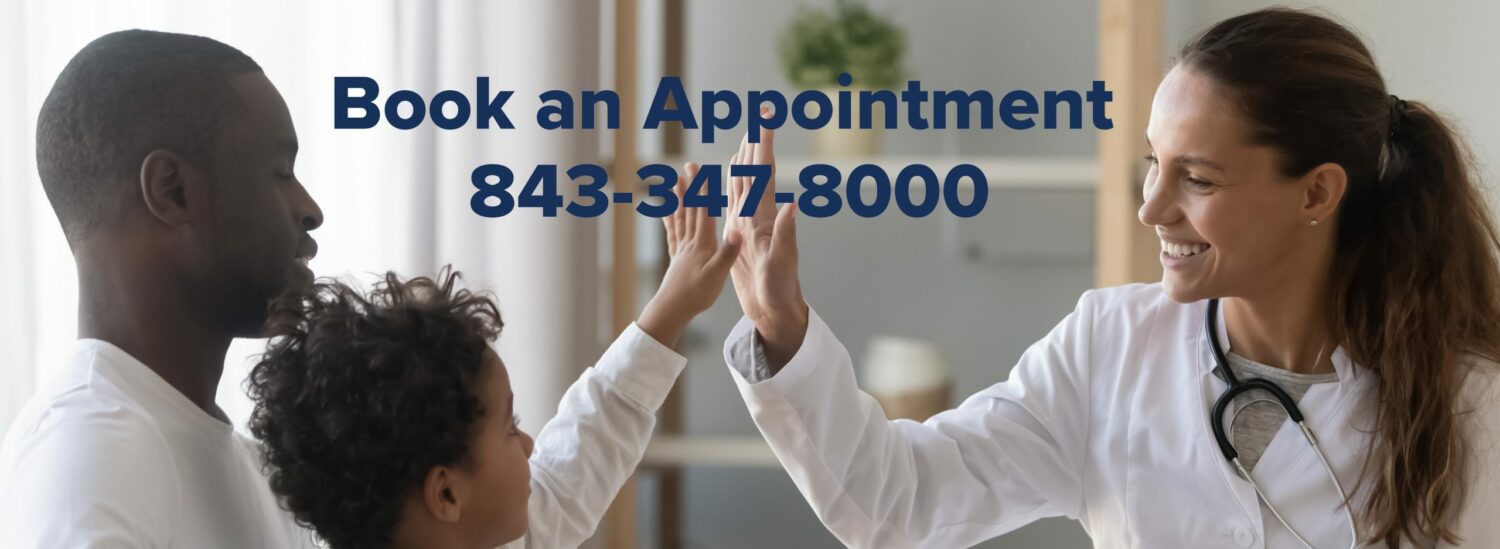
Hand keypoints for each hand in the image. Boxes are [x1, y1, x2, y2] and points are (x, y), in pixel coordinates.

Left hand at [637, 163, 743, 347]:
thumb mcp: (717, 275)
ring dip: (678, 197)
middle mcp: (690, 242)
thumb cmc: (697, 295)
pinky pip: (672, 232)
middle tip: (688, 166)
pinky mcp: (676, 257)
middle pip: (690, 209)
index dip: (703, 190)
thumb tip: (738, 232)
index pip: (703, 211)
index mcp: (702, 243)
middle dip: (691, 186)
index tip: (702, 171)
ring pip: (680, 217)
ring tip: (675, 181)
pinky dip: (669, 218)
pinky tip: (666, 210)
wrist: (673, 309)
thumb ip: (727, 253)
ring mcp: (681, 248)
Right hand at [724, 109, 807, 369]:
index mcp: (766, 218)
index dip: (764, 147)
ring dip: (746, 162)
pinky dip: (732, 185)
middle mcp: (760, 216)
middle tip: (759, 118)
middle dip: (757, 145)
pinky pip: (734, 203)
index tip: (765, 121)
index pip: (764, 174)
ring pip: (745, 185)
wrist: (774, 311)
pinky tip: (731, 177)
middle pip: (756, 173)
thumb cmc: (779, 290)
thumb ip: (785, 233)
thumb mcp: (781, 262)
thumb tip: (792, 203)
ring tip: (745, 140)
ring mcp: (751, 224)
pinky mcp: (741, 235)